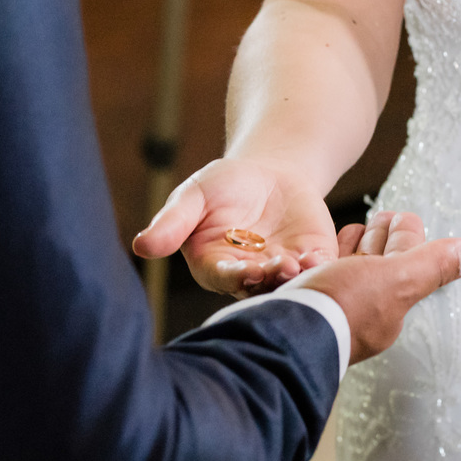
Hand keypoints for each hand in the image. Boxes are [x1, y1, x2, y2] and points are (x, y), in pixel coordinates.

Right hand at [132, 158, 336, 296]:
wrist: (269, 174)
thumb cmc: (223, 186)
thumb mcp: (194, 196)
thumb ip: (173, 222)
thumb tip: (140, 246)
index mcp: (215, 267)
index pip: (223, 278)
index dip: (234, 276)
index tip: (246, 270)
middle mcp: (249, 278)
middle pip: (259, 286)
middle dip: (269, 278)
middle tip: (280, 267)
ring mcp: (282, 271)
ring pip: (289, 283)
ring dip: (295, 277)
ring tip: (299, 262)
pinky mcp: (311, 260)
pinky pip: (317, 269)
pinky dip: (320, 266)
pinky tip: (318, 255)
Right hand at [290, 212, 460, 363]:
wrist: (275, 332)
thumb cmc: (337, 309)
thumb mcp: (394, 281)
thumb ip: (432, 266)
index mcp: (389, 308)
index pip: (405, 263)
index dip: (406, 235)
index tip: (401, 215)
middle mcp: (362, 311)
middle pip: (377, 267)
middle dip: (380, 241)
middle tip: (382, 219)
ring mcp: (330, 308)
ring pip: (348, 271)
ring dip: (353, 248)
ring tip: (354, 231)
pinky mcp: (301, 304)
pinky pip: (320, 277)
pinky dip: (324, 259)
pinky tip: (317, 254)